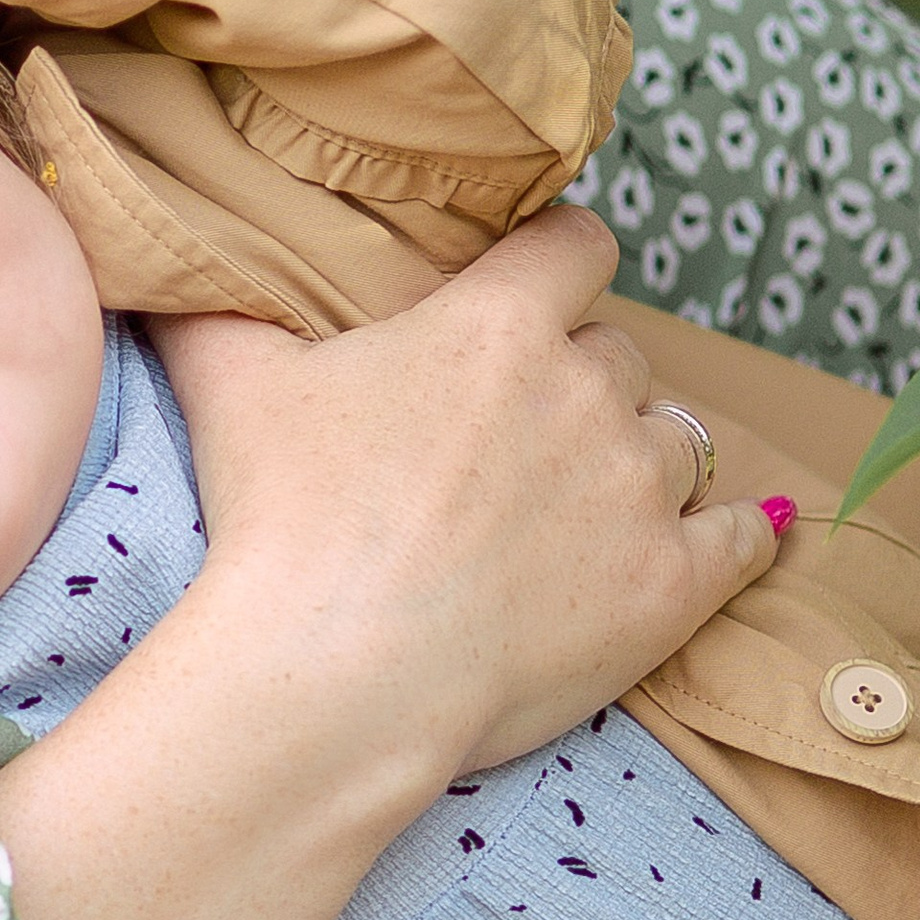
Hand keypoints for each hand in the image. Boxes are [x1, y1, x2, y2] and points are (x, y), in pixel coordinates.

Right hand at [154, 205, 777, 797]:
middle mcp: (586, 389)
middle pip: (617, 352)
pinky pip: (742, 539)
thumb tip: (177, 269)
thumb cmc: (282, 522)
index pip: (576, 244)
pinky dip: (738, 535)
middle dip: (578, 381)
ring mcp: (638, 491)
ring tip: (585, 503)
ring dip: (636, 460)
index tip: (545, 283)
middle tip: (519, 435)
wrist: (336, 675)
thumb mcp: (232, 384)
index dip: (562, 259)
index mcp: (497, 326)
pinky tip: (737, 535)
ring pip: (674, 440)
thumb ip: (219, 312)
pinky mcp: (671, 587)